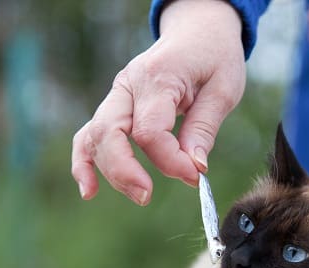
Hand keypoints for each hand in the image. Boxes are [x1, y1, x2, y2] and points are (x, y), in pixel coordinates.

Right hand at [71, 0, 245, 205]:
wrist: (198, 30)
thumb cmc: (213, 56)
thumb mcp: (223, 88)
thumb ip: (205, 128)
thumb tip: (195, 167)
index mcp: (158, 76)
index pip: (150, 131)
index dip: (170, 161)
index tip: (196, 176)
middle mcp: (129, 84)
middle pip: (109, 133)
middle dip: (125, 170)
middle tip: (148, 196)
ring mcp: (117, 94)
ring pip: (96, 137)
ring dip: (109, 171)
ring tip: (136, 195)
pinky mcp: (114, 105)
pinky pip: (89, 135)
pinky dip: (85, 162)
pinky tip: (90, 190)